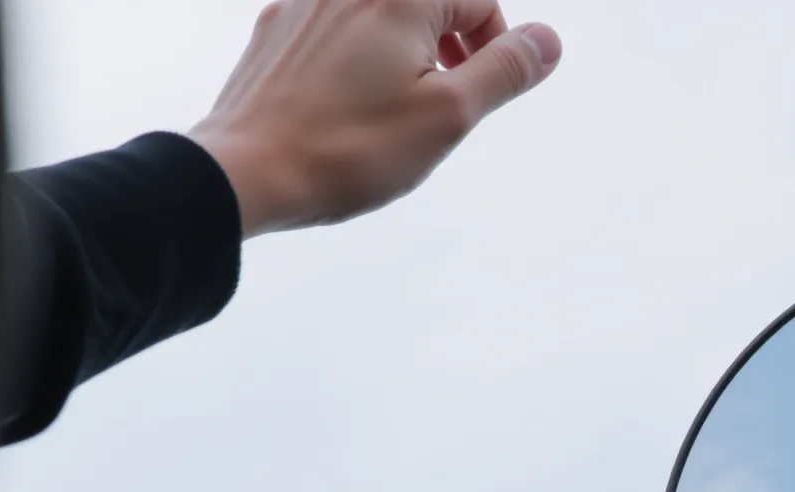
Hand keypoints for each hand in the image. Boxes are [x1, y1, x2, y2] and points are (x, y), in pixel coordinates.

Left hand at [187, 0, 562, 237]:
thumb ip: (505, 70)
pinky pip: (338, 25)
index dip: (495, 47)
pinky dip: (359, 55)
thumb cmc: (351, 149)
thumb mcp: (450, 115)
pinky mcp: (276, 27)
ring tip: (395, 107)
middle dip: (448, 44)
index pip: (478, 0)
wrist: (247, 171)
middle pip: (430, 2)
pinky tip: (348, 104)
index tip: (477, 94)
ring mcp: (306, 2)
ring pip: (383, 12)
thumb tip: (547, 40)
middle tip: (441, 102)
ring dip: (406, 50)